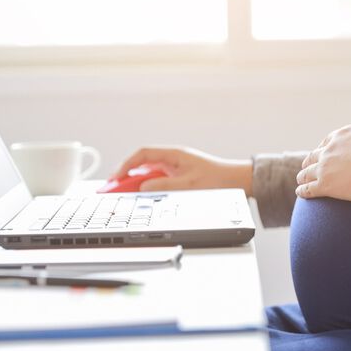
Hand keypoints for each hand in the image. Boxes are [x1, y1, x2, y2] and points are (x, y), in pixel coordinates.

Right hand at [110, 147, 252, 194]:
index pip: (143, 154)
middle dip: (127, 175)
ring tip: (124, 194)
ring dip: (136, 182)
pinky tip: (142, 196)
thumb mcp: (188, 185)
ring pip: (149, 173)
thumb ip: (164, 185)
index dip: (127, 164)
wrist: (237, 182)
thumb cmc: (218, 180)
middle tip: (113, 188)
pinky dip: (148, 187)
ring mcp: (175, 168)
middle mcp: (173, 159)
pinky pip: (158, 180)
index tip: (117, 177)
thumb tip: (144, 186)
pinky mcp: (179, 177)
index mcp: (174, 154)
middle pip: (143, 164)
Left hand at [296, 100, 350, 201]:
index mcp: (343, 134)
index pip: (327, 141)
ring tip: (301, 181)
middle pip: (314, 156)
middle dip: (310, 162)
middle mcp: (330, 149)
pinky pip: (308, 188)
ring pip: (307, 172)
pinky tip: (301, 193)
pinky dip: (303, 191)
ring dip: (303, 176)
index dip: (324, 148)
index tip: (322, 153)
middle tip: (307, 167)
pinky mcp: (326, 185)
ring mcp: (326, 167)